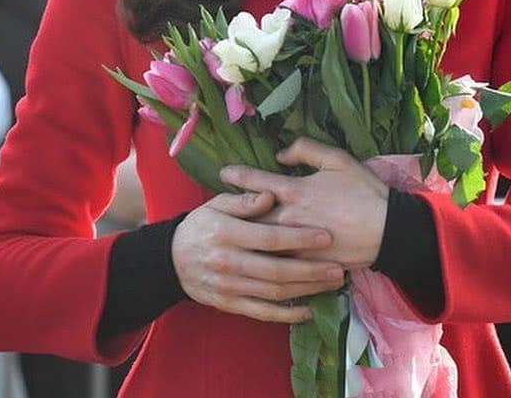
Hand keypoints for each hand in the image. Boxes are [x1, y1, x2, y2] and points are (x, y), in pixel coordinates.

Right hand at [171, 189, 344, 322]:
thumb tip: (271, 196)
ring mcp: (228, 287)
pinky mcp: (229, 304)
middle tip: (339, 267)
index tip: (326, 236)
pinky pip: (261, 312)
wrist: (172, 259)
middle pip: (276, 270)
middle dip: (311, 270)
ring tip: (331, 284)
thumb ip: (245, 200)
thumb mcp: (218, 203)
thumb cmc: (203, 224)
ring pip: (273, 293)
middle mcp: (227, 262)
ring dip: (306, 290)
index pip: (269, 238)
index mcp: (226, 233)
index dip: (299, 238)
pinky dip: (286, 314)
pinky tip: (308, 309)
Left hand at [221, 138, 388, 269]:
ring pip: (261, 244)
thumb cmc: (363, 190)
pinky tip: (252, 260)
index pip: (257, 183)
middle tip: (214, 210)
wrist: (387, 230)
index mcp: (295, 191)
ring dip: (243, 239)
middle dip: (232, 213)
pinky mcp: (306, 264)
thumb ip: (306, 150)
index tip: (223, 173)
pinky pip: (279, 263)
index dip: (238, 176)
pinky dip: (264, 260)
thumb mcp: (337, 159)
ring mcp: (296, 244)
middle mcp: (290, 218)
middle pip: (251, 217)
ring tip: (228, 235)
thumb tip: (280, 154)